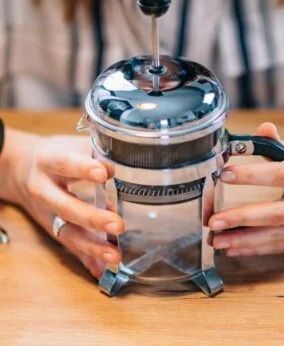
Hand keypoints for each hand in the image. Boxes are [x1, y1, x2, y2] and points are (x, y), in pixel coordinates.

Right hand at [4, 132, 121, 277]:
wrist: (18, 169)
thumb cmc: (56, 155)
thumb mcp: (71, 145)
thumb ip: (97, 153)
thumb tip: (132, 160)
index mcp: (49, 162)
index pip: (65, 164)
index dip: (82, 169)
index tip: (104, 173)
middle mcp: (44, 190)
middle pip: (66, 206)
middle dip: (92, 218)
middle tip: (119, 225)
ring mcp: (46, 213)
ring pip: (66, 232)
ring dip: (91, 247)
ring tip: (114, 256)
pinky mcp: (51, 229)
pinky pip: (69, 247)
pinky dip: (87, 261)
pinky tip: (104, 271)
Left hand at [209, 123, 283, 255]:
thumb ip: (282, 144)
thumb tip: (258, 131)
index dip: (253, 176)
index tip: (224, 175)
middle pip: (280, 213)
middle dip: (243, 218)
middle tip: (214, 220)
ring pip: (280, 235)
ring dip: (245, 239)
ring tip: (218, 238)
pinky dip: (258, 247)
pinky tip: (236, 245)